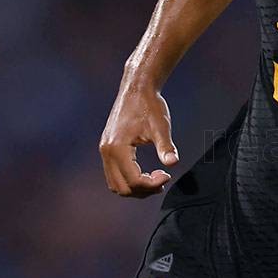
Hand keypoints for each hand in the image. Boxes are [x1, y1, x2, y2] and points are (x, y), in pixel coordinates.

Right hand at [99, 79, 178, 196]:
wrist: (137, 88)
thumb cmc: (149, 105)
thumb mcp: (161, 126)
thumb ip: (166, 146)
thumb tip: (173, 163)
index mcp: (117, 148)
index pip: (133, 180)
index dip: (152, 184)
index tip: (167, 175)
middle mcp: (107, 151)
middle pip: (122, 188)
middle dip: (144, 190)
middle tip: (163, 179)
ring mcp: (105, 150)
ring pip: (115, 184)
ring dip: (135, 187)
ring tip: (155, 179)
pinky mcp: (108, 148)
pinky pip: (114, 174)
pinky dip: (128, 180)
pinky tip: (145, 173)